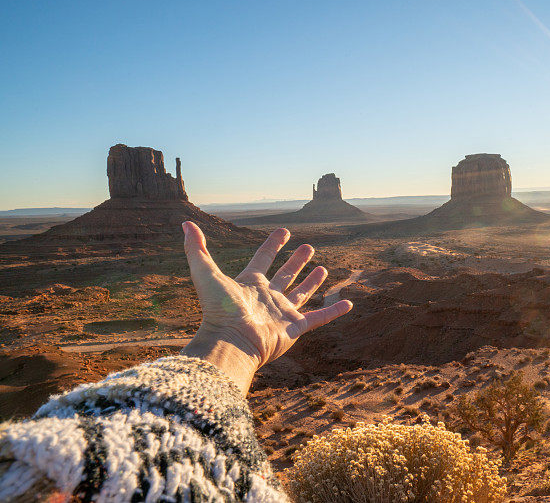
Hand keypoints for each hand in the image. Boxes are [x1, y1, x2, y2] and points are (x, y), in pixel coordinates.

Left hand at [179, 221, 351, 393]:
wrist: (232, 342)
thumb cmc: (219, 311)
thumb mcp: (205, 274)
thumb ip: (196, 249)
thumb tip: (185, 223)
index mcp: (249, 284)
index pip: (263, 259)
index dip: (272, 245)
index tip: (283, 232)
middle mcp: (267, 298)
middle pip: (285, 275)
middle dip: (296, 261)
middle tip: (308, 247)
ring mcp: (281, 313)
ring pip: (301, 294)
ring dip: (312, 282)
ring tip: (323, 268)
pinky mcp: (295, 328)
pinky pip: (319, 317)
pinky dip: (334, 311)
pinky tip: (348, 303)